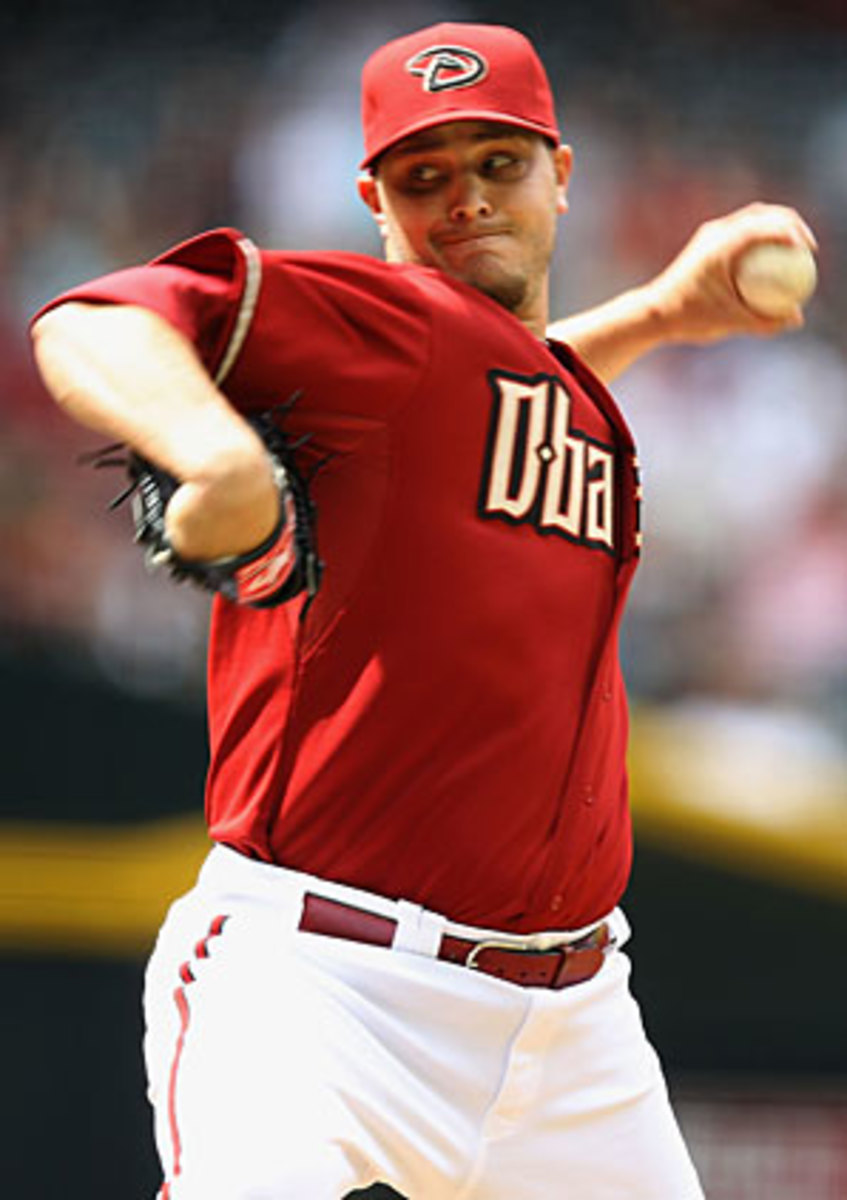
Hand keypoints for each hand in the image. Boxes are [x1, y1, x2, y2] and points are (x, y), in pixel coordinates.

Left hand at [645, 202, 817, 344]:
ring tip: (794, 250)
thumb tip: (796, 320)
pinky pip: (740, 233)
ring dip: (775, 227)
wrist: (653, 312)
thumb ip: (764, 321)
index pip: (766, 226)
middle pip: (763, 213)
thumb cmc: (687, 318)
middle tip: (807, 246)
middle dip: (790, 223)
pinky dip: (759, 240)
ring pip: (751, 219)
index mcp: (722, 244)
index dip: (793, 232)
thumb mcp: (728, 322)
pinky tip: (770, 264)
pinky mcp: (707, 242)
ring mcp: (710, 234)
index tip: (807, 252)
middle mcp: (716, 232)